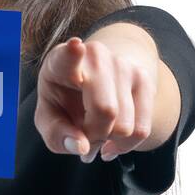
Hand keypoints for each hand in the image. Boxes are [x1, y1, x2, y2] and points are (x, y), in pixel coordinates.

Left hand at [34, 36, 156, 162]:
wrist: (94, 83)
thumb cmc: (64, 102)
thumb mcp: (49, 119)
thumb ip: (57, 135)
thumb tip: (82, 148)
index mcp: (61, 61)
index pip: (68, 55)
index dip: (72, 53)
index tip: (75, 46)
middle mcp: (95, 56)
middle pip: (105, 110)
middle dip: (94, 135)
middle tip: (83, 136)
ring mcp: (124, 65)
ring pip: (125, 126)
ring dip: (109, 140)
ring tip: (97, 132)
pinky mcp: (145, 79)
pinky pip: (141, 130)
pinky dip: (125, 144)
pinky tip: (112, 139)